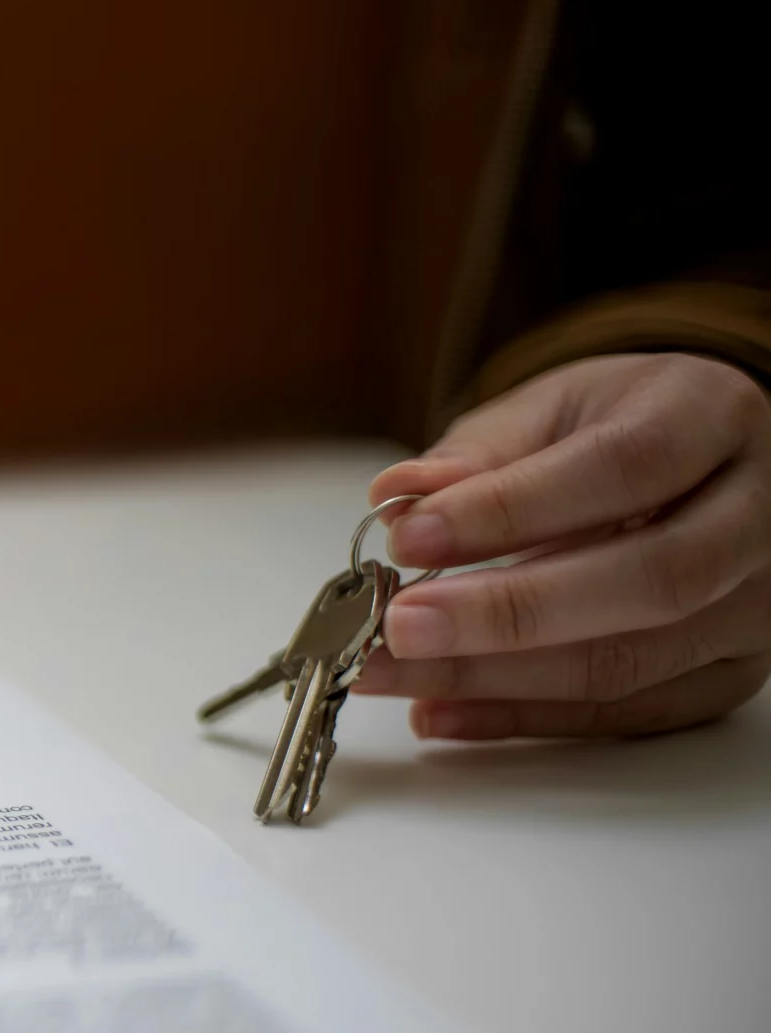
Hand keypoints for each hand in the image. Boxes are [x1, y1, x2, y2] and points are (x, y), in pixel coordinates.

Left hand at [355, 353, 770, 739]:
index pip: (622, 468)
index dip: (511, 509)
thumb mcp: (553, 406)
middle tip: (397, 625)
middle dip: (508, 613)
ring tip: (391, 670)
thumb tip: (398, 496)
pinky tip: (439, 710)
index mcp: (712, 417)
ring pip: (634, 661)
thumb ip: (480, 452)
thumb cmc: (620, 424)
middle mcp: (757, 515)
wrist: (705, 457)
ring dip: (495, 679)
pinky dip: (523, 718)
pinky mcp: (733, 672)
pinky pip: (628, 714)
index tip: (409, 537)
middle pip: (648, 581)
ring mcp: (757, 604)